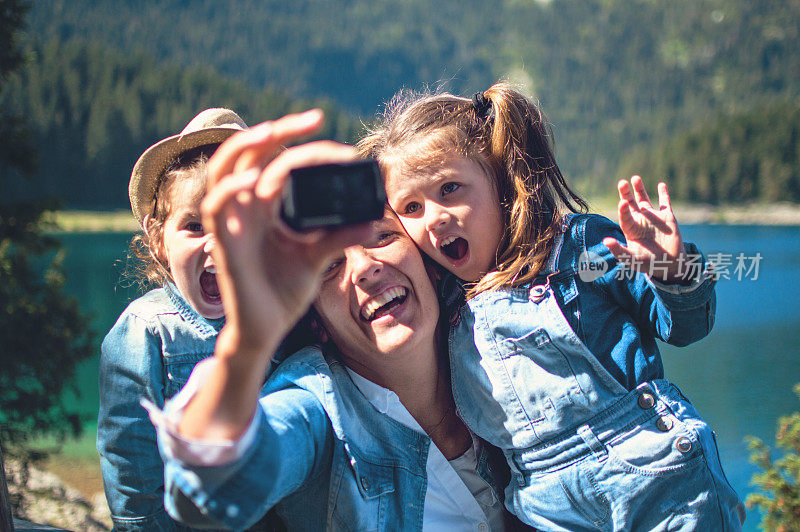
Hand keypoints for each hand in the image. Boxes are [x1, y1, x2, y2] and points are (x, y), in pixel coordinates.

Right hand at [202, 110, 370, 360]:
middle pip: (251, 152)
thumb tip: (374, 221)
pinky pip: (215, 207)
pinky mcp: (223, 243)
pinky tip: (257, 181)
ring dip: (247, 145)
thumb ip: (340, 236)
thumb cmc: (284, 292)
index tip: (345, 150)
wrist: (265, 330)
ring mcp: (231, 222)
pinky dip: (232, 189)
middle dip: (279, 131)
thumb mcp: (318, 258)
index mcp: (264, 206)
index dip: (307, 148)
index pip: (279, 161)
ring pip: (225, 168)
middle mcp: (245, 207)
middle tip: (316, 120)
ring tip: (275, 132)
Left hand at [602, 176, 688, 282]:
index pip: (624, 216)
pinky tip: (661, 185)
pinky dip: (663, 194)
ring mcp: (653, 218)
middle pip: (630, 204)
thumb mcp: (631, 259)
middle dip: (626, 193)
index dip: (623, 209)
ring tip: (635, 178)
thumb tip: (605, 241)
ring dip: (640, 189)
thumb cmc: (647, 263)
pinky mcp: (667, 218)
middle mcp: (639, 221)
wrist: (669, 265)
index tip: (622, 202)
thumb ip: (619, 251)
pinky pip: (665, 203)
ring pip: (644, 200)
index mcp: (630, 230)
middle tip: (622, 182)